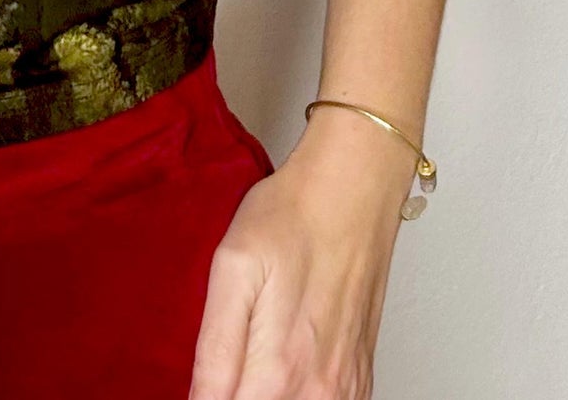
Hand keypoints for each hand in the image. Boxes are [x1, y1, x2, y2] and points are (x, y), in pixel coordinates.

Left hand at [188, 109, 415, 399]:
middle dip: (236, 392)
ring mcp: (345, 389)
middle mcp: (318, 392)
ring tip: (252, 357)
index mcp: (278, 372)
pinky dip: (298, 393)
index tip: (207, 376)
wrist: (353, 188)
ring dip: (267, 393)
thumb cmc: (292, 216)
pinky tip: (283, 365)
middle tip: (227, 359)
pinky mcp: (360, 378)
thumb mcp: (231, 269)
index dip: (207, 399)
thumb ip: (213, 350)